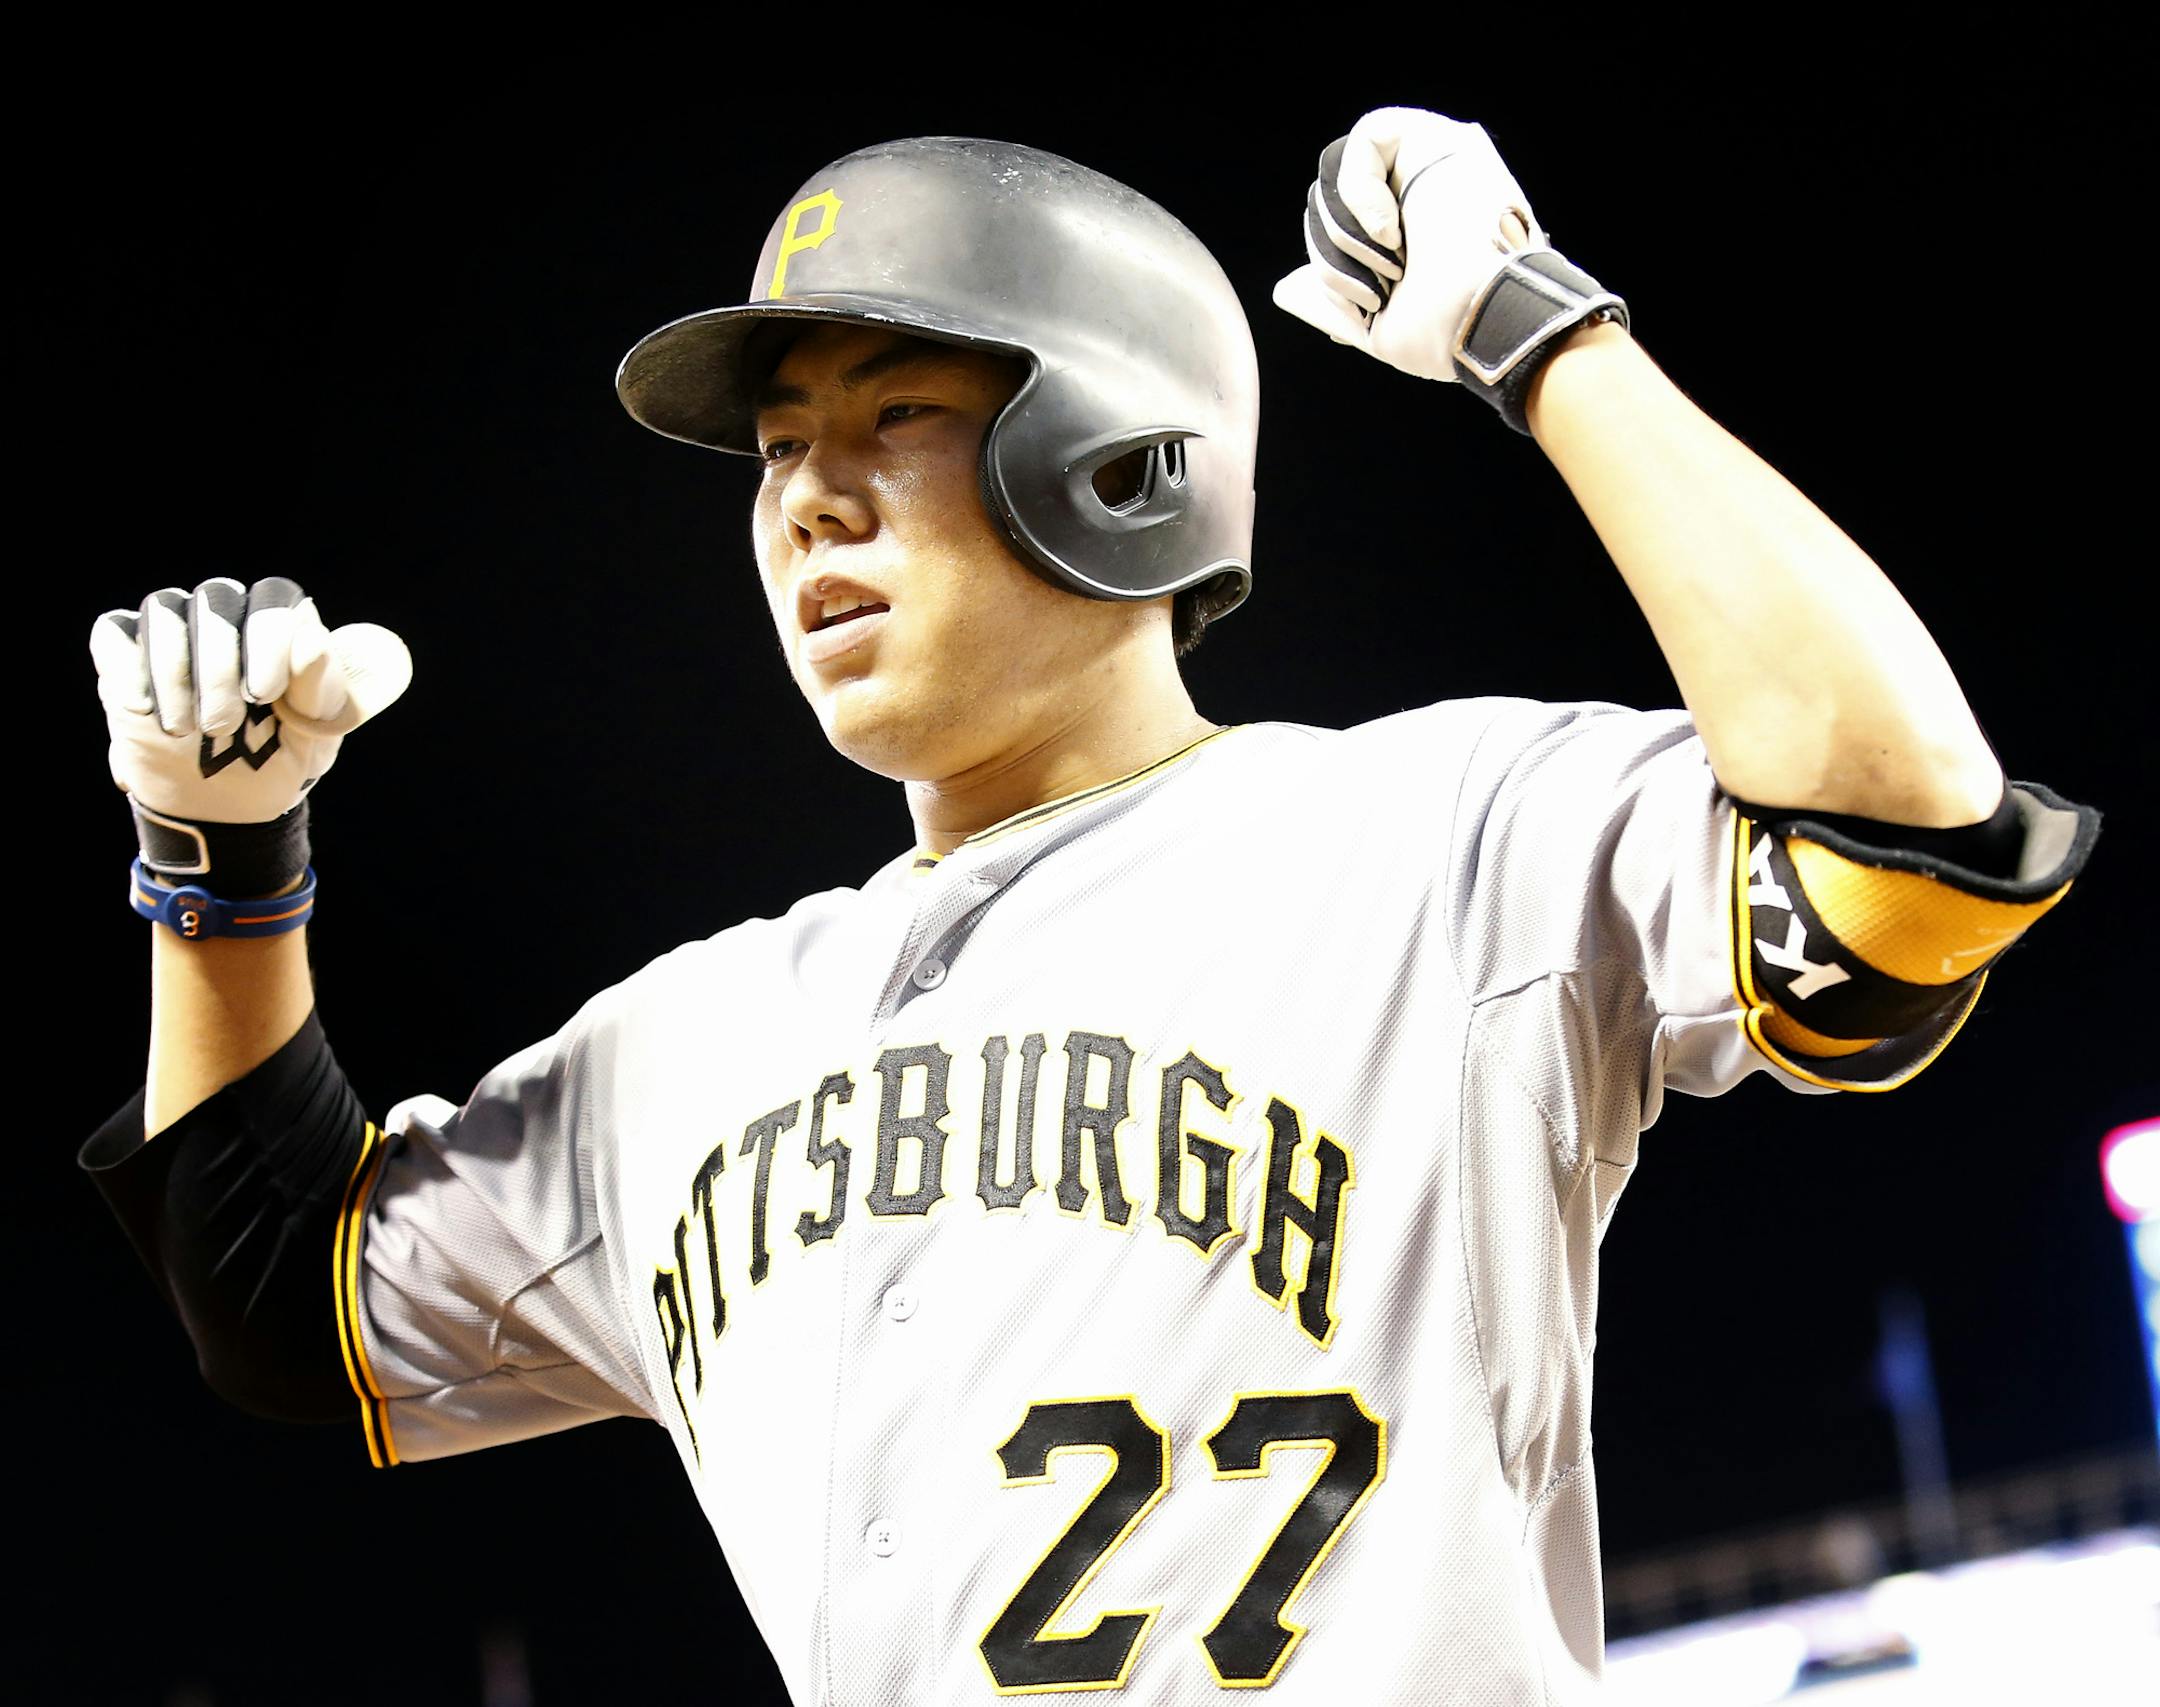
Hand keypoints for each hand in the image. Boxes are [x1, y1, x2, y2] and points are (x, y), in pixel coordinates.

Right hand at [91, 578, 410, 882]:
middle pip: (216, 597)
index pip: (275, 598)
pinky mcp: (126, 655)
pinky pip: (114, 635)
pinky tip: (143, 711)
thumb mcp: (316, 736)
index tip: (263, 695)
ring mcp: (175, 630)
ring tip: (185, 731)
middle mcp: (229, 614)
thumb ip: (325, 690)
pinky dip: (129, 671)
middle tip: (223, 725)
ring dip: (173, 672)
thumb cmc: (281, 757)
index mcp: (283, 625)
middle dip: (218, 665)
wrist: (225, 805)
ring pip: (164, 609)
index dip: (268, 638)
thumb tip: (312, 641)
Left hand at [1273, 107, 1544, 382]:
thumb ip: (1334, 300)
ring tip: (1392, 265)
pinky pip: (1369, 134)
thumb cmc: (1443, 333)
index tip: (1370, 303)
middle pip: (1330, 203)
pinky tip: (1388, 230)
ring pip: (1340, 173)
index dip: (1338, 266)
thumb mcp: (1375, 325)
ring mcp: (1432, 165)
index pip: (1341, 231)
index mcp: (1404, 241)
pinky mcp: (1441, 138)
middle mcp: (1417, 198)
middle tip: (1383, 286)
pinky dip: (1362, 188)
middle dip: (1339, 254)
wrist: (1482, 320)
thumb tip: (1287, 288)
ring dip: (1349, 234)